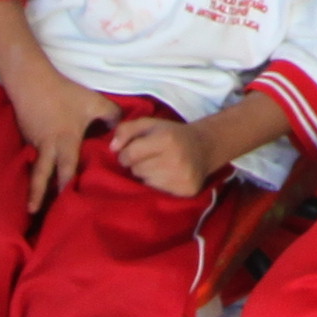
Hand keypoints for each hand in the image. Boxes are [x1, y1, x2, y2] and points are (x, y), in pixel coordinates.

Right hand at [0, 56, 106, 211]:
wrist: (30, 81)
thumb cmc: (64, 93)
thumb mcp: (92, 102)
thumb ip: (111, 116)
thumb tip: (122, 130)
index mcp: (65, 141)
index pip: (66, 168)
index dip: (67, 185)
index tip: (67, 201)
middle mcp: (47, 147)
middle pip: (41, 175)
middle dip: (38, 195)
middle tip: (34, 213)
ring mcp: (34, 143)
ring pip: (36, 168)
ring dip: (35, 185)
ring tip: (32, 205)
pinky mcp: (27, 138)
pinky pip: (33, 156)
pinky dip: (36, 167)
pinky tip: (36, 177)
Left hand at [108, 106, 227, 195]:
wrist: (204, 147)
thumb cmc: (171, 135)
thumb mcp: (149, 124)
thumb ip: (126, 130)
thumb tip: (112, 148)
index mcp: (165, 139)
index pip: (130, 155)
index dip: (126, 154)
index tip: (133, 152)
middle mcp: (175, 159)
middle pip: (137, 170)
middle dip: (139, 164)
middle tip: (150, 158)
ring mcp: (182, 177)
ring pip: (147, 182)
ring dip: (148, 175)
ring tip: (159, 167)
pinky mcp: (186, 190)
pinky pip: (159, 192)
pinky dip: (159, 185)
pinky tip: (168, 176)